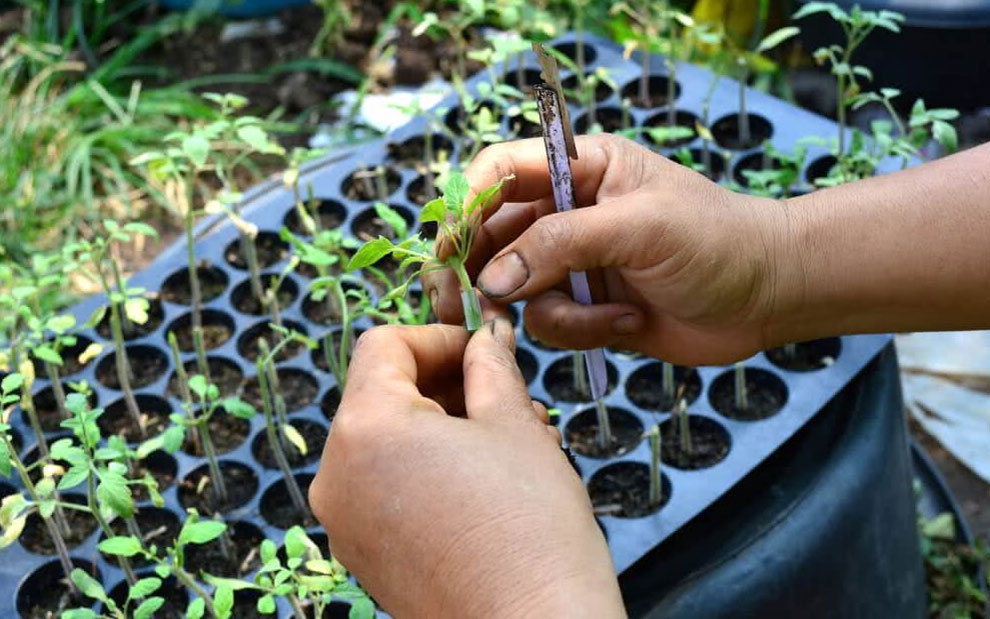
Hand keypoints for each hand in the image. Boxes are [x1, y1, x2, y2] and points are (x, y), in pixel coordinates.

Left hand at [309, 322, 624, 617]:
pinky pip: (389, 489)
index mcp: (364, 429)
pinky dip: (430, 471)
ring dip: (445, 429)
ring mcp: (347, 522)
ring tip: (511, 443)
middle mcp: (337, 476)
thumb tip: (485, 338)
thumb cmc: (528, 531)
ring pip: (390, 444)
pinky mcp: (366, 557)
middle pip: (383, 396)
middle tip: (509, 397)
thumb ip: (490, 366)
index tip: (482, 349)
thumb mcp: (514, 425)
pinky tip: (488, 483)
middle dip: (447, 386)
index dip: (438, 336)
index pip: (383, 346)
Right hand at [422, 134, 793, 365]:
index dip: (466, 203)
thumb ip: (562, 243)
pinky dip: (582, 331)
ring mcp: (574, 263)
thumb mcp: (640, 227)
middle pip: (491, 234)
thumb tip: (494, 279)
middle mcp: (568, 211)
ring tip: (601, 317)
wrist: (770, 297)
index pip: (501, 170)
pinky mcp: (586, 308)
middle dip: (476, 270)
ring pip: (515, 289)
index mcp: (581, 167)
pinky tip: (629, 325)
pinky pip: (549, 324)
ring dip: (547, 310)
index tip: (448, 246)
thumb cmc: (718, 241)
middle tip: (459, 306)